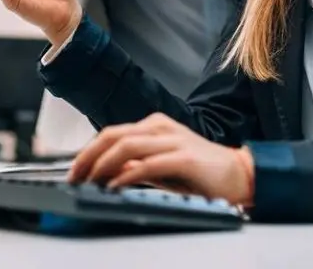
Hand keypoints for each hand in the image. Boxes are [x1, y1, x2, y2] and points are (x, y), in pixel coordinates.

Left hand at [68, 113, 254, 205]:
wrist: (239, 174)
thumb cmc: (200, 172)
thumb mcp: (160, 167)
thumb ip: (135, 166)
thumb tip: (107, 172)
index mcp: (154, 126)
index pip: (111, 134)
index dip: (88, 152)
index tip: (74, 172)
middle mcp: (160, 127)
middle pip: (113, 135)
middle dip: (88, 157)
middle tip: (73, 177)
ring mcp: (173, 140)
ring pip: (126, 145)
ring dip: (103, 165)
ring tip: (91, 182)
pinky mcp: (185, 157)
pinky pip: (149, 163)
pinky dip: (128, 175)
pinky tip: (116, 186)